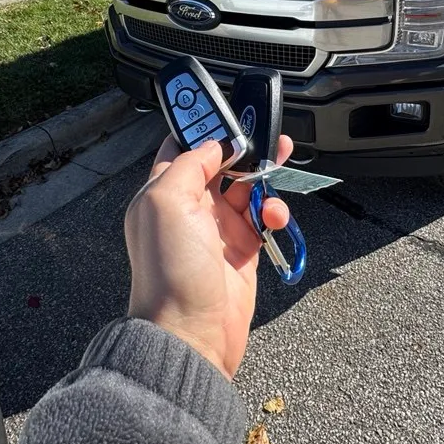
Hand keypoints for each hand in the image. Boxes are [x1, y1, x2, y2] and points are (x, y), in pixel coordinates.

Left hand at [124, 135, 293, 378]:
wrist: (192, 332)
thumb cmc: (169, 270)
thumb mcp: (165, 202)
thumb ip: (189, 164)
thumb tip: (213, 144)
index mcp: (164, 191)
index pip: (182, 146)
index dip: (204, 127)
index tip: (229, 111)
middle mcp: (189, 208)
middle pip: (221, 163)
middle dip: (246, 146)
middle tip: (268, 133)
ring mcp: (218, 229)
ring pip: (247, 187)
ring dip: (265, 175)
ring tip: (279, 164)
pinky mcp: (244, 250)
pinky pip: (263, 217)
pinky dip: (273, 211)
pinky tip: (273, 216)